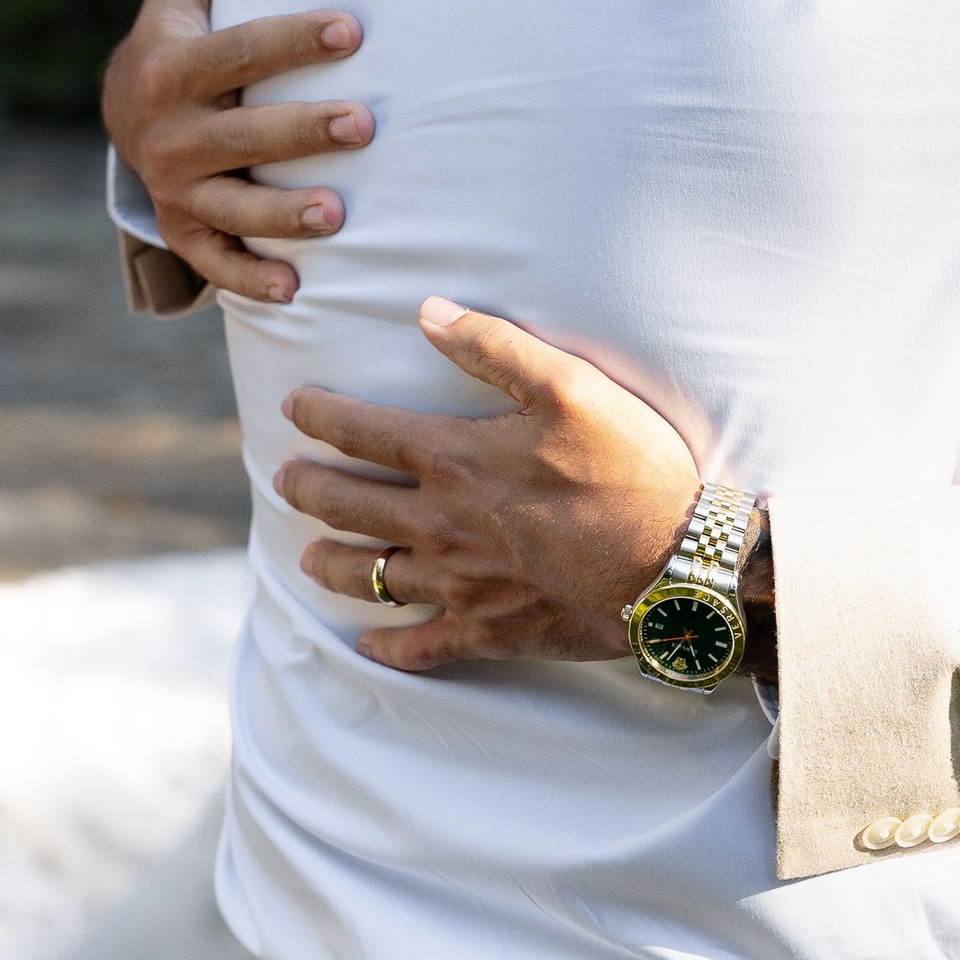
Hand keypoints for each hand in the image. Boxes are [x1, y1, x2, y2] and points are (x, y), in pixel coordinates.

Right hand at [99, 0, 373, 304]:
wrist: (124, 112)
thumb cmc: (175, 35)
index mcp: (171, 68)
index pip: (238, 52)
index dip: (291, 40)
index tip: (350, 30)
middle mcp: (168, 134)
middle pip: (241, 136)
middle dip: (302, 131)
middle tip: (365, 123)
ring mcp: (176, 188)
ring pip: (232, 208)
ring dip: (282, 216)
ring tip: (337, 214)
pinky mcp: (185, 230)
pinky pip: (216, 263)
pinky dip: (250, 280)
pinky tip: (295, 289)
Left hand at [275, 300, 704, 673]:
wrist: (675, 566)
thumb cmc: (630, 469)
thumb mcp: (570, 386)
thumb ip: (493, 346)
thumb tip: (426, 313)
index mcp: (453, 458)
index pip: (360, 431)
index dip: (318, 415)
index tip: (293, 406)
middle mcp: (439, 523)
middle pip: (345, 504)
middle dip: (304, 488)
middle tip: (284, 479)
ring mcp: (458, 582)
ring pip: (365, 576)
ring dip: (328, 562)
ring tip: (308, 555)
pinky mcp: (486, 630)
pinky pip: (418, 646)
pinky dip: (387, 645)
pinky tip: (367, 644)